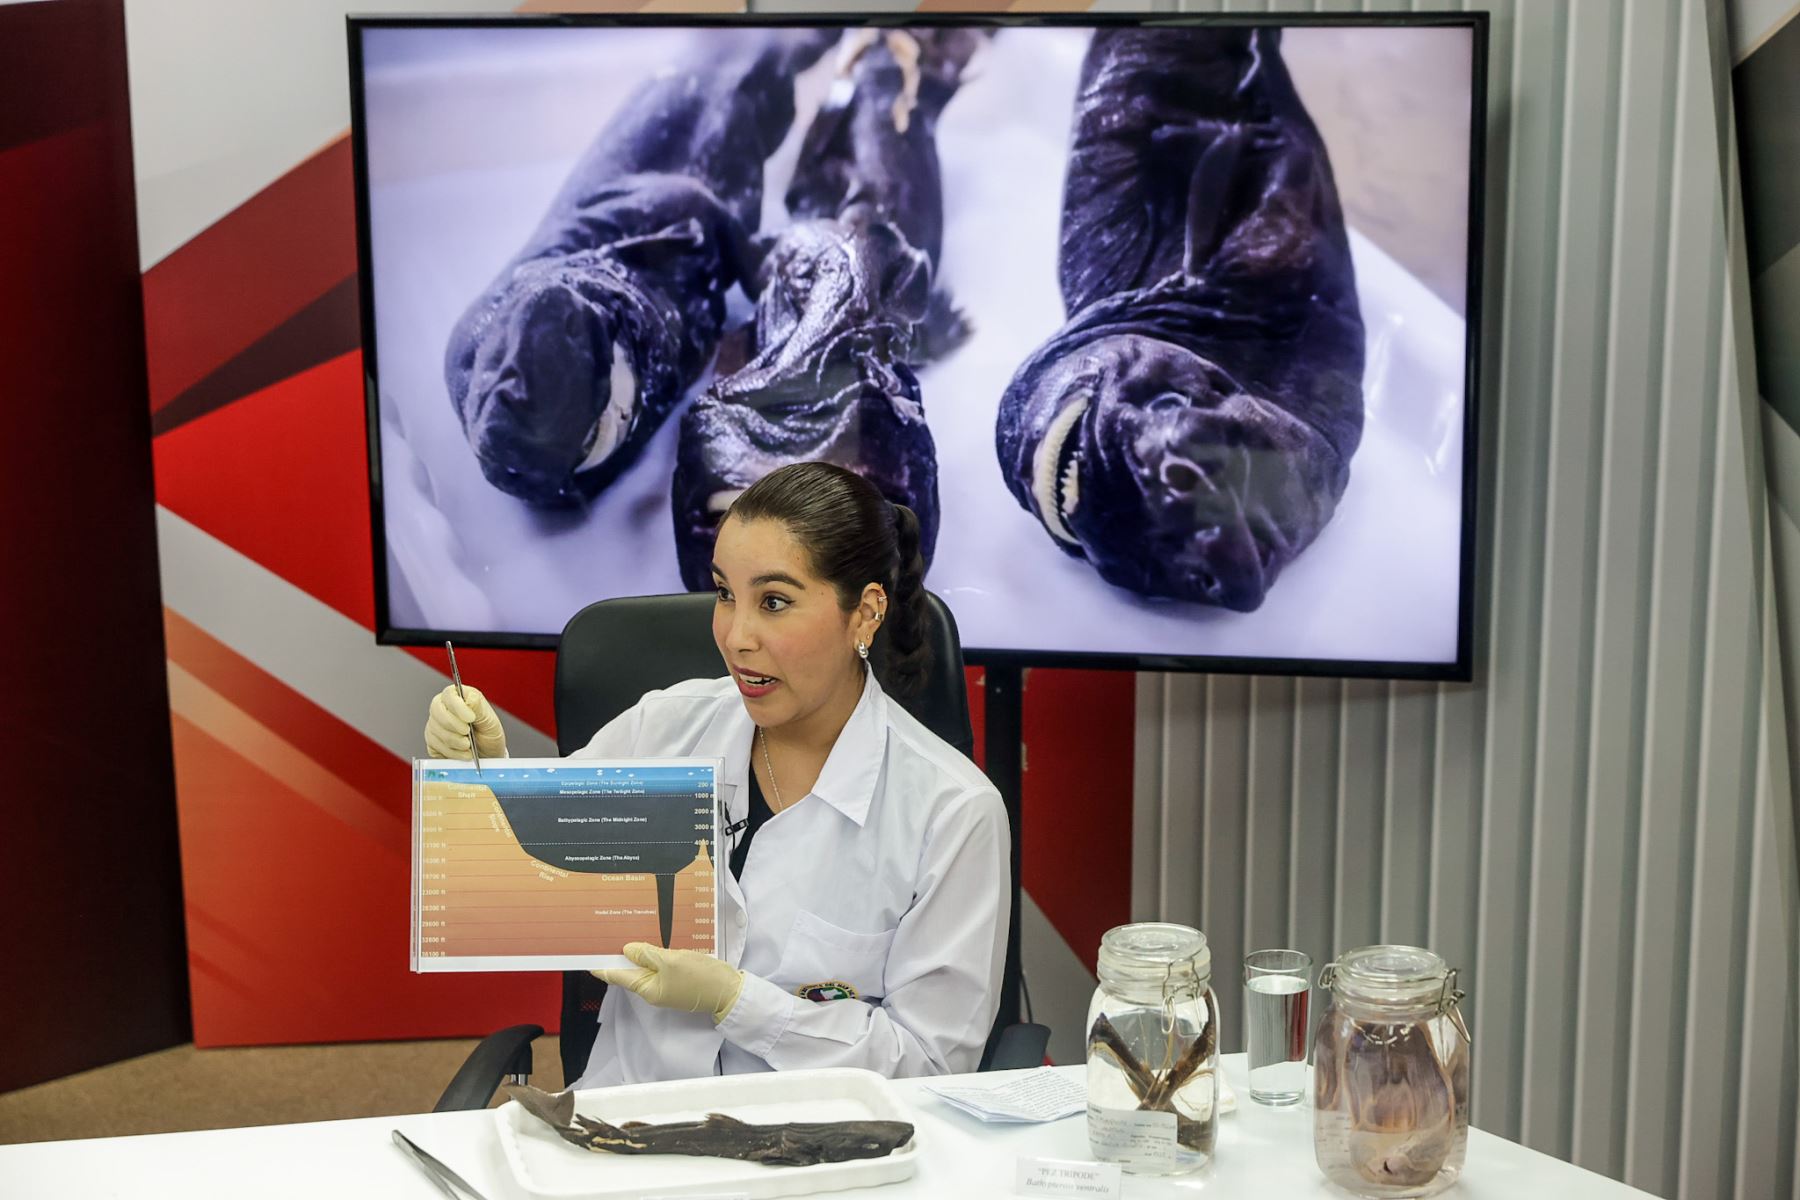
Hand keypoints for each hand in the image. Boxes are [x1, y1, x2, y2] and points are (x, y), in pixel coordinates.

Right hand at [424, 684, 507, 758]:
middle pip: (438, 712)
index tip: (471, 718)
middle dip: (455, 726)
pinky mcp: (432, 742)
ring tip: (468, 745)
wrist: (487, 755)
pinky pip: (435, 747)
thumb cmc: (488, 734)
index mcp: (457, 697)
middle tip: (468, 733)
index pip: (449, 695)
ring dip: (455, 742)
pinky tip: (462, 752)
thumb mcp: (490, 720)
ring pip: (436, 731)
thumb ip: (479, 707)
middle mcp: (442, 709)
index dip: (458, 707)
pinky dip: (451, 753)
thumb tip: (470, 698)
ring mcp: (434, 725)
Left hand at [592, 943, 745, 1022]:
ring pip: (646, 967)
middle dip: (620, 955)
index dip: (602, 965)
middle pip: (631, 971)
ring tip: (627, 934)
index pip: (617, 975)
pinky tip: (653, 942)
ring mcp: (666, 985)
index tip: (587, 956)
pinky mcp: (678, 980)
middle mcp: (653, 989)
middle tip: (608, 935)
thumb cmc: (700, 977)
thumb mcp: (671, 961)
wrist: (729, 991)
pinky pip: (660, 966)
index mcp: (647, 988)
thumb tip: (628, 950)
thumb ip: (647, 954)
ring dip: (638, 953)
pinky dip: (654, 955)